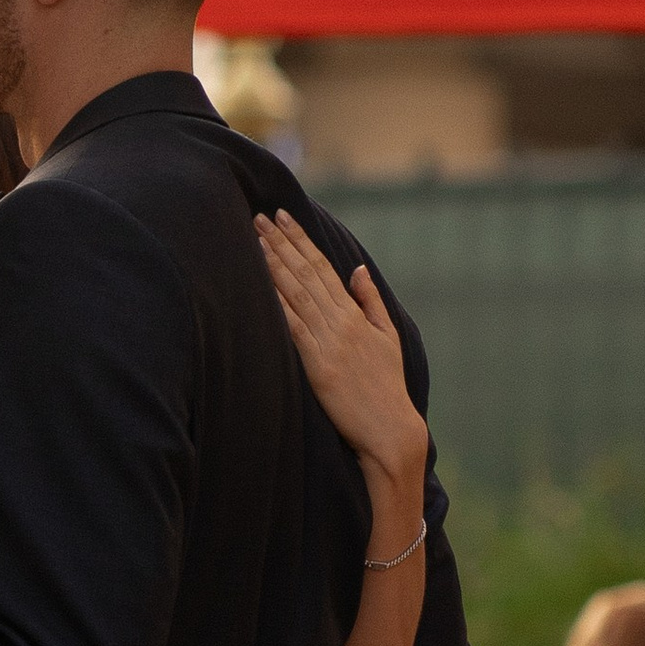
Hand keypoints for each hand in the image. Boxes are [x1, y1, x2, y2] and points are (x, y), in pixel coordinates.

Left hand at [257, 214, 429, 500]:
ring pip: (297, 295)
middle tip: (258, 218)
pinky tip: (260, 286)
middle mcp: (340, 322)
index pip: (322, 266)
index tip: (282, 217)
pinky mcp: (318, 365)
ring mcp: (329, 343)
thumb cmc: (386, 385)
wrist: (390, 428)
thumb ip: (370, 300)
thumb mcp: (388, 336)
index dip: (300, 239)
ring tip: (255, 240)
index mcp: (354, 314)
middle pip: (305, 273)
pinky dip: (277, 305)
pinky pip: (293, 329)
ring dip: (274, 265)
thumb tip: (357, 268)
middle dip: (281, 243)